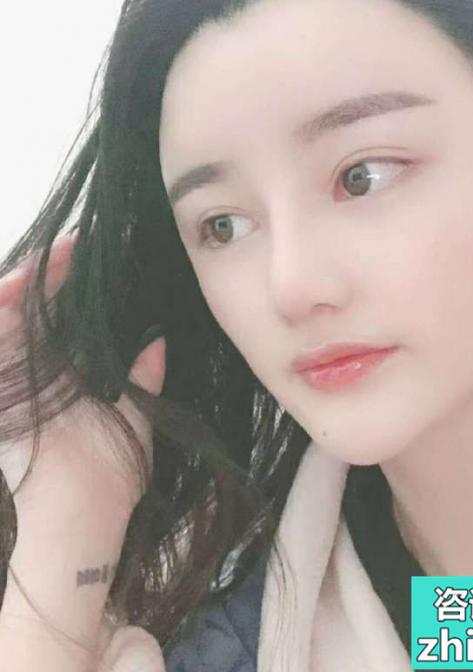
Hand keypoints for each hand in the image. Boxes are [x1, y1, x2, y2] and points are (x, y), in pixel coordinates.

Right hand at [0, 232, 165, 523]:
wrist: (78, 530)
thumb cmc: (109, 484)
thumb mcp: (135, 422)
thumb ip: (142, 382)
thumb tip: (155, 341)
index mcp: (71, 379)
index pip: (66, 320)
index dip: (77, 286)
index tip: (101, 258)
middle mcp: (38, 376)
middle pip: (35, 310)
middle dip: (53, 273)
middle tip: (81, 244)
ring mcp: (14, 381)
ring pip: (10, 316)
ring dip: (29, 282)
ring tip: (61, 252)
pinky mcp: (3, 389)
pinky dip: (5, 306)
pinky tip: (21, 283)